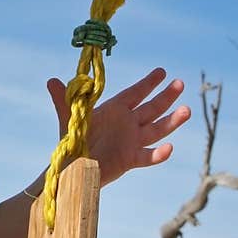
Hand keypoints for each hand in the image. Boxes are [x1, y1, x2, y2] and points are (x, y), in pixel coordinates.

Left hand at [47, 67, 190, 186]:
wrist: (71, 166)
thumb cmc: (73, 140)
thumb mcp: (68, 116)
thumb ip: (62, 98)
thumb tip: (51, 80)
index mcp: (115, 110)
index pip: (135, 93)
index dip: (148, 83)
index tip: (162, 72)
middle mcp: (127, 124)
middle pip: (152, 109)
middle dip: (166, 97)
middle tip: (180, 83)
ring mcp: (131, 141)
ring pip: (156, 130)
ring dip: (171, 121)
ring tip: (187, 110)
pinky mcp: (130, 159)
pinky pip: (148, 157)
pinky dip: (159, 154)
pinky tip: (169, 148)